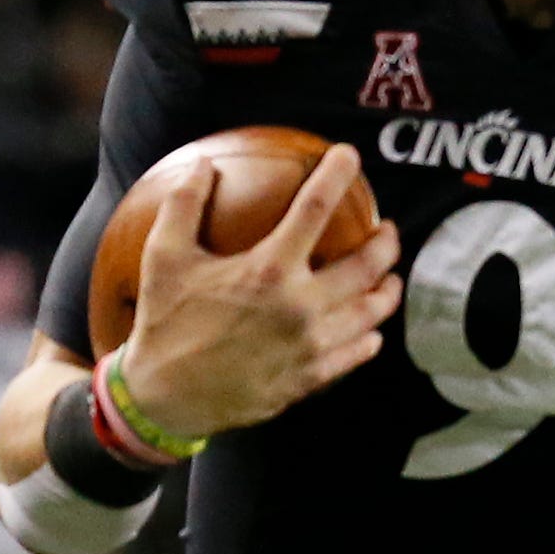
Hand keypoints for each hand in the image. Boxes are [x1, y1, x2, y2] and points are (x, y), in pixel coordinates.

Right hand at [112, 145, 401, 444]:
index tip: (349, 156)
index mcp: (268, 270)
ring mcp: (310, 346)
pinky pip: (355, 355)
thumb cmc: (164, 323)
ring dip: (388, 291)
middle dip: (386, 243)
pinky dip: (369, 338)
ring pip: (371, 314)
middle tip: (388, 230)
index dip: (336, 175)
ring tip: (390, 278)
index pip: (315, 209)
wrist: (165, 398)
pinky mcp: (309, 378)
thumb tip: (202, 165)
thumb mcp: (164, 257)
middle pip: (366, 267)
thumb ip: (184, 206)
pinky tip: (371, 331)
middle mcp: (300, 307)